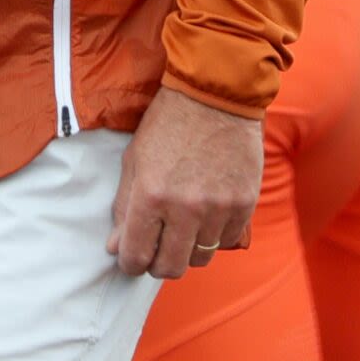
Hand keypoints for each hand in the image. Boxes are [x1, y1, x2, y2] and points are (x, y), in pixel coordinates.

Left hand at [107, 85, 263, 279]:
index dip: (130, 262)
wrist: (216, 93)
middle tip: (158, 245)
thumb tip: (115, 247)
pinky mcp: (244, 204)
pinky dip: (215, 235)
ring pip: (200, 258)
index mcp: (150, 196)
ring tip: (185, 225)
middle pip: (169, 267)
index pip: (135, 257)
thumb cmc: (169, 123)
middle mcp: (185, 208)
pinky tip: (208, 214)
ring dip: (188, 248)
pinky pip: (227, 240)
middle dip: (158, 262)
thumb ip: (124, 207)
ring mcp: (218, 208)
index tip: (132, 256)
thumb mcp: (135, 160)